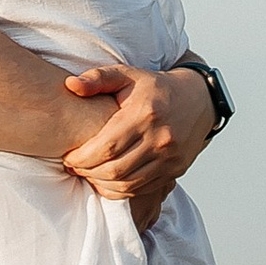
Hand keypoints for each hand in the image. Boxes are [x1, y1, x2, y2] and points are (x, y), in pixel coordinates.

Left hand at [60, 64, 216, 213]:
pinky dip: (120, 189)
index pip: (107, 147)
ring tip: (87, 173)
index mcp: (144, 114)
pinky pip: (141, 189)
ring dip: (101, 183)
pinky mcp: (175, 170)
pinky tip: (106, 180)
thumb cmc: (155, 88)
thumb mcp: (127, 75)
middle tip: (74, 167)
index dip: (82, 157)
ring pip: (127, 183)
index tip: (68, 156)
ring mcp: (170, 157)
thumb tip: (71, 85)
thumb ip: (97, 78)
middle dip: (87, 172)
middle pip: (115, 169)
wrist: (197, 100)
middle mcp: (160, 138)